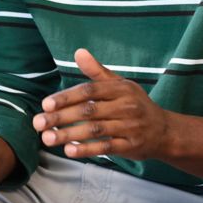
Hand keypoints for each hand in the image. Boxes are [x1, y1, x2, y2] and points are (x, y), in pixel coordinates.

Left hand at [34, 49, 173, 159]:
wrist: (164, 131)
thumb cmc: (134, 104)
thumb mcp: (119, 85)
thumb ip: (97, 72)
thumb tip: (79, 52)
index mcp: (120, 89)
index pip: (89, 91)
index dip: (66, 97)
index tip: (46, 104)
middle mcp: (126, 106)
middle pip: (88, 111)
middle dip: (61, 118)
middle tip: (38, 123)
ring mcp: (130, 127)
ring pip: (95, 130)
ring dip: (69, 135)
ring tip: (47, 139)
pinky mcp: (131, 145)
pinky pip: (106, 147)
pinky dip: (87, 149)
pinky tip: (69, 151)